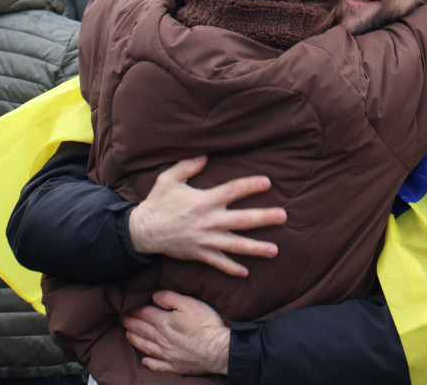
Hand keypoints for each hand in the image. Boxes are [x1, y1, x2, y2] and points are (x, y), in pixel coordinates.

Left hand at [122, 290, 229, 375]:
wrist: (219, 350)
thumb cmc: (206, 324)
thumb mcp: (189, 303)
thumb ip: (170, 298)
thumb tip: (154, 295)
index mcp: (165, 322)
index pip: (145, 314)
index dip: (134, 309)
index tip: (126, 306)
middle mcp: (162, 339)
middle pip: (143, 330)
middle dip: (130, 323)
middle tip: (121, 319)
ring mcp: (168, 354)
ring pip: (147, 346)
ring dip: (136, 340)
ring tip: (127, 335)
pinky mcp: (176, 366)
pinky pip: (158, 365)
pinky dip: (150, 363)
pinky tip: (145, 361)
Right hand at [128, 156, 285, 276]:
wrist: (142, 232)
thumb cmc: (158, 203)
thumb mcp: (169, 179)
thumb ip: (187, 166)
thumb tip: (204, 154)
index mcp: (203, 200)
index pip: (232, 191)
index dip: (250, 185)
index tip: (267, 182)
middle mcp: (208, 221)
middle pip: (241, 220)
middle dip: (264, 218)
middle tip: (283, 216)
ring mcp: (205, 240)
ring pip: (235, 245)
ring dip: (256, 248)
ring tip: (275, 250)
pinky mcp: (199, 254)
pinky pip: (219, 263)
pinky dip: (231, 268)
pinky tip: (245, 272)